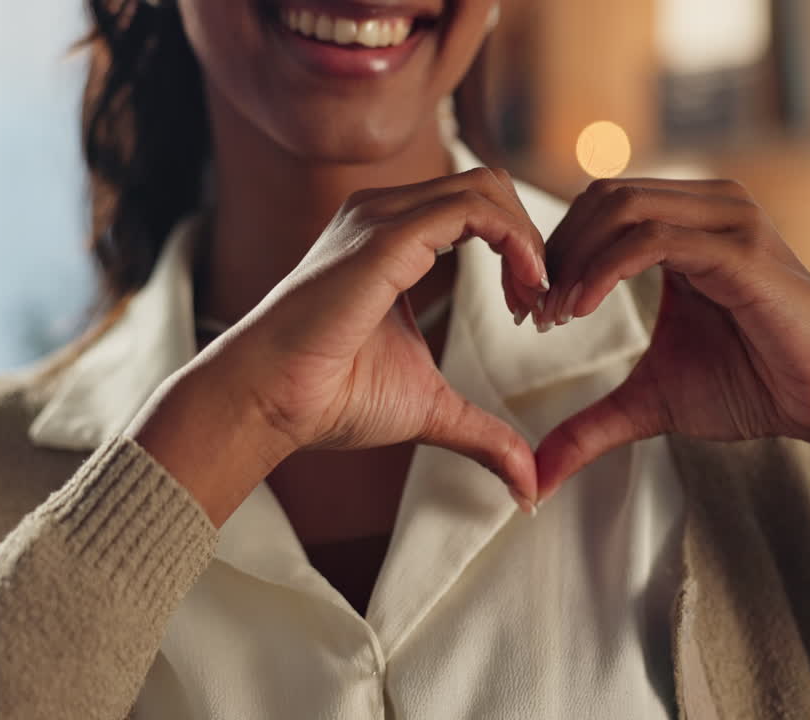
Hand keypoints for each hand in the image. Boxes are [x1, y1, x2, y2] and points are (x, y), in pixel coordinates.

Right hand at [132, 168, 548, 525]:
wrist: (270, 400)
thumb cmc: (331, 398)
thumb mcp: (430, 408)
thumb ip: (483, 433)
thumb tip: (528, 486)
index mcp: (390, 238)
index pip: (476, 208)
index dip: (519, 251)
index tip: (530, 310)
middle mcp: (384, 214)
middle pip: (488, 187)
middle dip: (530, 240)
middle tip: (539, 306)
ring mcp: (381, 217)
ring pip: (485, 188)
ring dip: (527, 241)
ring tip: (533, 301)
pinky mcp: (386, 236)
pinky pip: (473, 210)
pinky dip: (514, 242)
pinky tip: (522, 291)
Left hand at [531, 178, 809, 500]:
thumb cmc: (756, 386)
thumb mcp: (652, 401)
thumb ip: (591, 425)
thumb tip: (538, 476)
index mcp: (688, 225)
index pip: (599, 205)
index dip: (555, 249)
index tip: (533, 310)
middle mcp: (709, 209)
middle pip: (602, 196)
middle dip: (556, 251)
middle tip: (535, 313)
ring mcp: (729, 224)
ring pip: (621, 207)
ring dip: (574, 260)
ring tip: (555, 316)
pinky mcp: (742, 254)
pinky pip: (652, 240)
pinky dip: (604, 271)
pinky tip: (581, 310)